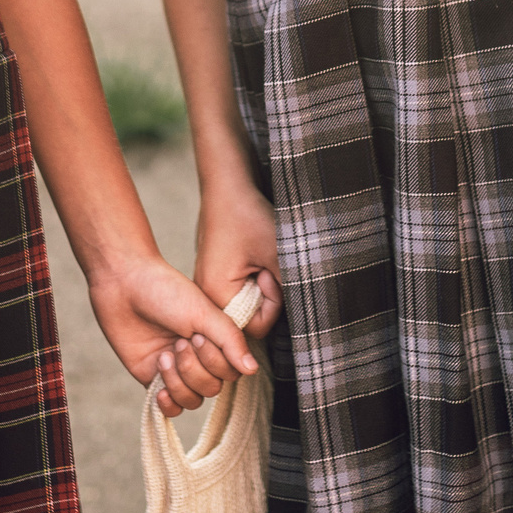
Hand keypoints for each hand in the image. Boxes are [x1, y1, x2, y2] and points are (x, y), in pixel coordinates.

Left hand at [89, 253, 256, 417]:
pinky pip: (170, 408)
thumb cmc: (166, 291)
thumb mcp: (204, 312)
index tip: (196, 336)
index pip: (230, 372)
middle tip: (177, 342)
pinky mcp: (152, 378)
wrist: (124, 284)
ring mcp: (176, 370)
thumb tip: (251, 369)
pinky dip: (168, 404)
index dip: (214, 362)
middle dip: (193, 369)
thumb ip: (230, 340)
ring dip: (178, 382)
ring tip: (163, 356)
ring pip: (191, 400)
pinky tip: (160, 390)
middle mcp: (198, 357)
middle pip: (211, 388)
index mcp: (214, 339)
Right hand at [194, 181, 282, 340]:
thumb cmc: (247, 215)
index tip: (271, 273)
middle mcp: (206, 294)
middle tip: (266, 264)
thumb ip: (291, 288)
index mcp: (216, 294)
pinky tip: (253, 255)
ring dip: (260, 285)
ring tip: (259, 257)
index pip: (255, 328)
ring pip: (246, 302)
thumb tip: (306, 313)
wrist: (227, 185)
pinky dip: (251, 277)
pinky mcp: (214, 273)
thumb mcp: (278, 253)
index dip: (272, 304)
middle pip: (249, 318)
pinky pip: (238, 289)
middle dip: (266, 294)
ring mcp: (208, 284)